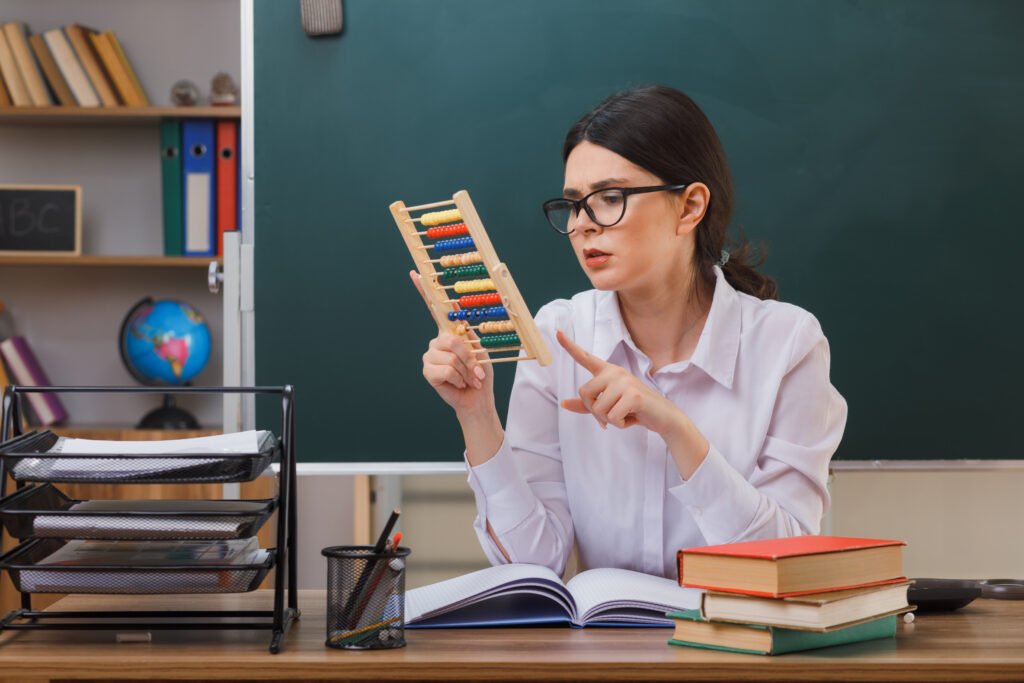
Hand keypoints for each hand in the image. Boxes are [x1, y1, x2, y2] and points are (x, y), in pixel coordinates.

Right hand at [410, 271, 494, 416]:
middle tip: (476, 371)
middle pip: (450, 338)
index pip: (435, 308)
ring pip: (450, 356)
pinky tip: (458, 383)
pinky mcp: (428, 371)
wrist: (478, 398)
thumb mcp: (480, 349)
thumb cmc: (481, 373)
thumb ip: (468, 334)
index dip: (425, 291)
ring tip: (468, 378)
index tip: (416, 272)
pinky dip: (457, 379)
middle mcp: (437, 341)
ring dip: (465, 371)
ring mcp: (430, 356)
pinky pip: (445, 369)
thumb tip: (457, 314)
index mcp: (449, 331)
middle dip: (468, 357)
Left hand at [556, 329, 681, 434]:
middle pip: (584, 393)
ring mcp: (625, 382)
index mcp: (607, 372)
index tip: (557, 332)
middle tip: (612, 414)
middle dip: (595, 411)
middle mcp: (615, 372)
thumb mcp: (609, 405)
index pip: (585, 357)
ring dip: (609, 420)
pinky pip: (611, 417)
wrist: (663, 416)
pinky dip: (620, 424)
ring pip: (597, 408)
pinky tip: (632, 418)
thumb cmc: (634, 409)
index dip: (569, 345)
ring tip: (625, 414)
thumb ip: (587, 404)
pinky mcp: (633, 395)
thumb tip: (563, 404)